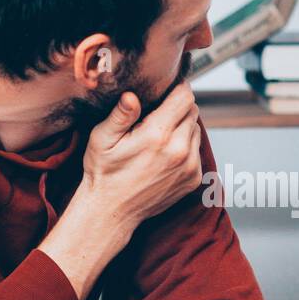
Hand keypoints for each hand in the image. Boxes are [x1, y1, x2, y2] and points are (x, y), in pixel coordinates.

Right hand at [81, 82, 202, 225]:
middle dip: (178, 107)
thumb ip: (120, 115)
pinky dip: (186, 147)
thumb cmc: (104, 172)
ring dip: (183, 127)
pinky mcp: (194, 179)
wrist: (112, 210)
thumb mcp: (102, 139)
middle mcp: (179, 151)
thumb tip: (132, 96)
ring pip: (196, 130)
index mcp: (157, 136)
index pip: (184, 97)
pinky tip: (165, 154)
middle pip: (192, 111)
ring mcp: (189, 167)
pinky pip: (196, 151)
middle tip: (157, 115)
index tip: (167, 89)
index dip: (177, 88)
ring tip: (160, 135)